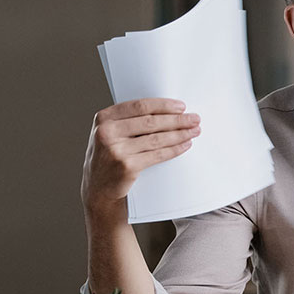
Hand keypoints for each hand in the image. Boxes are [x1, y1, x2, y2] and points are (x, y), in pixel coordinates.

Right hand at [81, 98, 199, 215]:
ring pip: (157, 138)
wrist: (99, 188)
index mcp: (104, 118)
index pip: (140, 106)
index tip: (182, 107)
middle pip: (151, 122)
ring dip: (180, 134)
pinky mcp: (127, 166)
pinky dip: (174, 149)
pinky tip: (185, 145)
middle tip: (195, 119)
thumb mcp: (111, 133)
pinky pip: (158, 155)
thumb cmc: (109, 156)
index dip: (164, 105)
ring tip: (194, 131)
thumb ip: (129, 120)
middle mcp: (107, 132)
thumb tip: (168, 110)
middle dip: (177, 120)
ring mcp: (116, 150)